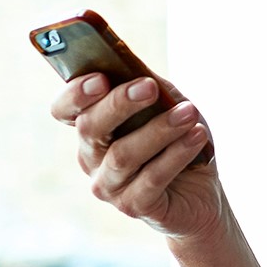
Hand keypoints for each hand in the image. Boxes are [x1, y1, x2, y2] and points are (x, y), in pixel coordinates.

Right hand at [52, 73, 224, 242]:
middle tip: (149, 87)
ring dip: (159, 129)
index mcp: (92, 127)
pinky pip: (151, 178)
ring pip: (123, 154)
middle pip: (90, 128)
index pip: (64, 110)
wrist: (202, 194)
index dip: (75, 94)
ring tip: (189, 112)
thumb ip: (147, 83)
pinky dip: (176, 154)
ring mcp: (108, 185)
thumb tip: (130, 61)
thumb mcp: (165, 104)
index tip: (99, 79)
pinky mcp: (133, 206)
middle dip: (119, 104)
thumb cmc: (178, 141)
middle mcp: (91, 157)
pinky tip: (197, 135)